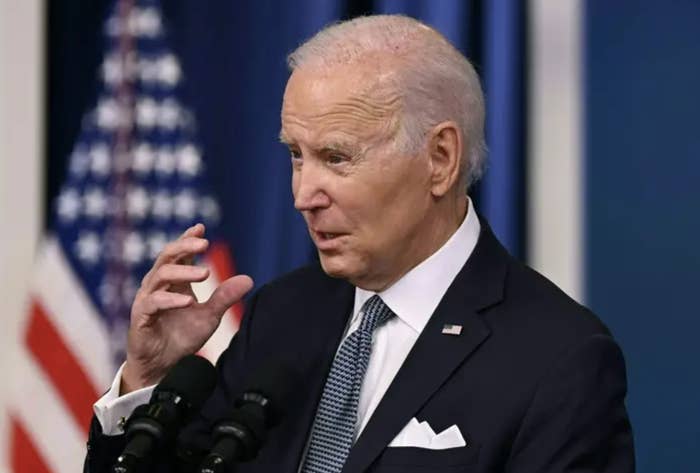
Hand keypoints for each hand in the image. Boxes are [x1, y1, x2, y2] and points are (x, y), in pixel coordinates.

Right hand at [121, 223, 252, 393]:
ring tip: (206, 273)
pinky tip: (188, 301)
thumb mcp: (209, 316)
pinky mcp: (141, 318)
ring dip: (183, 273)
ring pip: (159, 276)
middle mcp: (157, 286)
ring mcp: (147, 300)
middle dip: (184, 247)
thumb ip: (224, 297)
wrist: (163, 367)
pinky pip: (153, 303)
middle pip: (166, 257)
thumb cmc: (182, 337)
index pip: (178, 254)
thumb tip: (249, 279)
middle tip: (203, 244)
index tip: (200, 228)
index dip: (187, 240)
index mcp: (173, 282)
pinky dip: (170, 300)